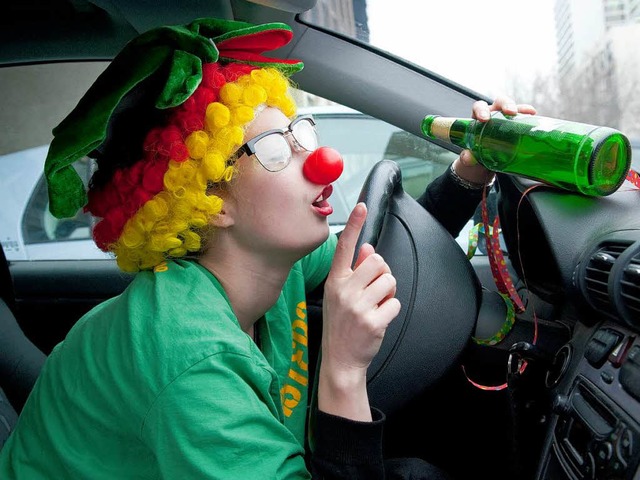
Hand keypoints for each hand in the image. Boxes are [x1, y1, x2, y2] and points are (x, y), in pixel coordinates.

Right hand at [318, 202, 400, 419]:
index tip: (362, 206)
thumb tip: (368, 248)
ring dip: (389, 292)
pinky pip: (394, 302)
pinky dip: (391, 310)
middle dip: (383, 273)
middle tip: (376, 289)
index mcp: (334, 281)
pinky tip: (379, 319)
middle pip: (377, 261)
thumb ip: (353, 272)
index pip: (345, 247)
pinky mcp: (372, 321)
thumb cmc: (341, 324)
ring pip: (389, 280)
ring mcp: (357, 306)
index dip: (356, 225)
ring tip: (376, 305)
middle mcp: (343, 291)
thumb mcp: (339, 295)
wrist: (340, 360)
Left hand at [454, 95, 536, 184]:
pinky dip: (528, 114)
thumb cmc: (476, 152)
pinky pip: (523, 115)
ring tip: (529, 112)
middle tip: (510, 112)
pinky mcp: (517, 123)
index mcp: (478, 117)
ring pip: (513, 107)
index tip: (484, 118)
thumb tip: (468, 158)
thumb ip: (468, 158)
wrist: (487, 160)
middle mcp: (493, 113)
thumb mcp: (471, 156)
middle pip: (499, 102)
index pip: (479, 107)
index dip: (481, 110)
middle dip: (505, 104)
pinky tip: (534, 115)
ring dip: (520, 108)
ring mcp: (506, 117)